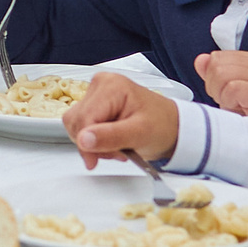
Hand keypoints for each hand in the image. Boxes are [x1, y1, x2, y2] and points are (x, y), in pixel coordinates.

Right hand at [59, 73, 181, 168]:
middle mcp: (100, 85)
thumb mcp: (140, 134)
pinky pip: (81, 125)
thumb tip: (83, 140)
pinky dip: (93, 139)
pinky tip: (111, 142)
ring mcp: (96, 93)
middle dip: (92, 143)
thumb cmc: (162, 125)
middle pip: (77, 121)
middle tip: (115, 152)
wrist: (172, 126)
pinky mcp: (95, 103)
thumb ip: (110, 136)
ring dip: (92, 143)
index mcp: (111, 86)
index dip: (86, 144)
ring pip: (76, 124)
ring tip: (116, 147)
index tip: (94, 161)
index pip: (84, 118)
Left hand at [197, 51, 247, 116]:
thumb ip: (213, 72)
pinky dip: (229, 101)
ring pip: (221, 74)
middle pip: (216, 65)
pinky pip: (232, 88)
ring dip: (222, 95)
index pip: (216, 57)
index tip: (228, 94)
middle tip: (231, 102)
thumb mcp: (226, 90)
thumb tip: (201, 60)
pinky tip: (240, 109)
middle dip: (215, 87)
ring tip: (236, 105)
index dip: (213, 78)